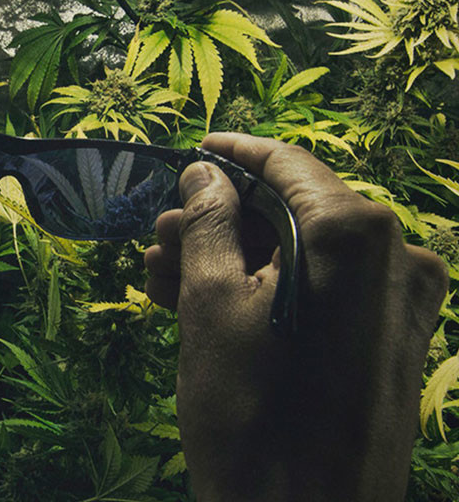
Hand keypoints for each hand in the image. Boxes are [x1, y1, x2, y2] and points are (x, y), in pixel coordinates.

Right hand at [143, 133, 447, 500]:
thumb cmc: (251, 411)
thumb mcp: (211, 304)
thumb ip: (210, 223)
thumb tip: (206, 173)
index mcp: (357, 234)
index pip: (288, 165)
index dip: (233, 155)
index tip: (191, 152)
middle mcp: (397, 257)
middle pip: (294, 213)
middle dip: (220, 222)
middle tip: (159, 240)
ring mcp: (401, 304)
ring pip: (303, 257)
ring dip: (233, 261)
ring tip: (164, 279)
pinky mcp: (393, 343)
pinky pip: (324, 294)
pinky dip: (267, 293)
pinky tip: (204, 305)